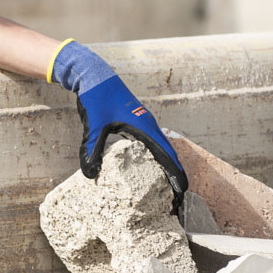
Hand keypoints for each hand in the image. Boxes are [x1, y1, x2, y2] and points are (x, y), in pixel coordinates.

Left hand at [49, 40, 186, 201]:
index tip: (183, 192)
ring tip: (169, 186)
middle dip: (175, 174)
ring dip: (167, 165)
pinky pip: (153, 142)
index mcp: (144, 127)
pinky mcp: (136, 121)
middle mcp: (149, 125)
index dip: (176, 174)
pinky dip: (157, 156)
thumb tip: (89, 174)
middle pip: (169, 154)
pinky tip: (150, 166)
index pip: (167, 155)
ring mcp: (144, 122)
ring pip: (162, 147)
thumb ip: (92, 149)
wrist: (95, 75)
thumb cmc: (97, 97)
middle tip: (178, 197)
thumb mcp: (94, 124)